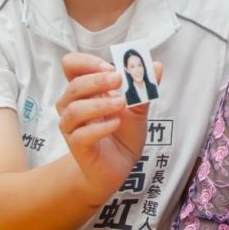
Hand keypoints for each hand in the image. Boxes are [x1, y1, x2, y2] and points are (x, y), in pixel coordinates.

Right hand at [56, 53, 161, 203]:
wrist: (119, 166)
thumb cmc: (123, 133)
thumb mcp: (138, 108)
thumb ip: (144, 88)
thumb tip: (156, 66)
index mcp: (86, 91)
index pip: (72, 66)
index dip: (87, 62)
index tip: (111, 67)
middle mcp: (73, 106)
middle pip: (74, 86)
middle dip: (96, 80)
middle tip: (119, 79)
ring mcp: (73, 127)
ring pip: (73, 110)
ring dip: (99, 104)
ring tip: (121, 104)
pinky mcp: (77, 146)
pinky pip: (80, 135)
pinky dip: (99, 127)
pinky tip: (115, 124)